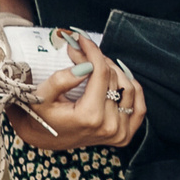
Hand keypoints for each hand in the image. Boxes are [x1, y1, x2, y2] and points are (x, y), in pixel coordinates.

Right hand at [8, 32, 143, 150]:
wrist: (44, 139)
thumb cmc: (40, 116)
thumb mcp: (41, 97)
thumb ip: (61, 80)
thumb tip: (86, 65)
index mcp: (89, 117)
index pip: (101, 73)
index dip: (93, 52)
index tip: (82, 39)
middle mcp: (109, 126)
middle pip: (114, 78)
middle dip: (98, 60)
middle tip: (81, 52)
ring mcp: (120, 133)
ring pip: (129, 88)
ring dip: (115, 72)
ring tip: (96, 65)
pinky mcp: (125, 135)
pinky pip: (140, 106)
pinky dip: (132, 90)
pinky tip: (119, 80)